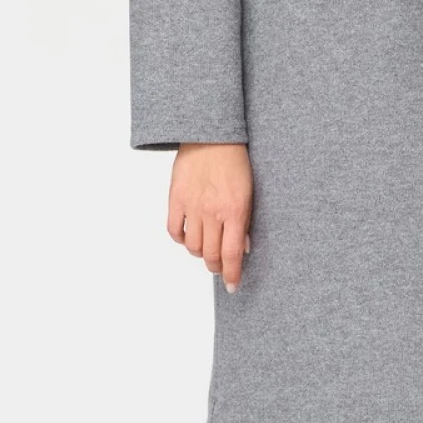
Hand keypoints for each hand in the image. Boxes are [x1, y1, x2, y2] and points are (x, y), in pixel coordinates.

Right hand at [169, 143, 253, 292]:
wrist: (211, 136)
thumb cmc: (235, 161)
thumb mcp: (249, 192)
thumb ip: (244, 221)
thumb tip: (243, 248)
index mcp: (234, 210)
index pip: (232, 254)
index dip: (232, 274)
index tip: (232, 285)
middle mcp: (212, 212)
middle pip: (211, 254)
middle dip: (216, 266)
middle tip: (220, 267)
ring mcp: (191, 207)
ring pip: (192, 247)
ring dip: (199, 254)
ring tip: (206, 249)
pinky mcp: (175, 199)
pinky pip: (174, 230)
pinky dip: (180, 239)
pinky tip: (188, 237)